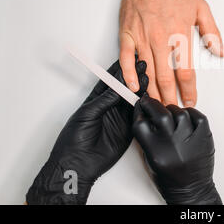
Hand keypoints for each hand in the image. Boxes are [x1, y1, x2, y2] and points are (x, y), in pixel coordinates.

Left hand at [26, 60, 147, 204]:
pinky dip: (144, 107)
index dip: (119, 70)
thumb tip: (118, 87)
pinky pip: (138, 116)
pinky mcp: (127, 130)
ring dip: (140, 90)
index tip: (129, 59)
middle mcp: (109, 107)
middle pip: (124, 89)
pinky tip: (149, 97)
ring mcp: (119, 118)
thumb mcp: (88, 114)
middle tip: (143, 66)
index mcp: (96, 100)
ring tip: (148, 77)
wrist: (78, 163)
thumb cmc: (74, 139)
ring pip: (132, 101)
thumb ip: (104, 101)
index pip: (110, 81)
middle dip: (134, 77)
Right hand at [117, 0, 223, 106]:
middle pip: (166, 78)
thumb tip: (220, 51)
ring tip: (157, 105)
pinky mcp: (127, 34)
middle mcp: (160, 40)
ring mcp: (142, 38)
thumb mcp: (201, 8)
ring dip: (152, 92)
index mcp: (180, 35)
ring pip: (147, 72)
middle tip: (173, 110)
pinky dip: (129, 75)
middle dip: (170, 98)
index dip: (188, 90)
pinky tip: (133, 86)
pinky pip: (127, 59)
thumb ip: (211, 32)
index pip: (185, 72)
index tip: (190, 101)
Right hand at [132, 94, 221, 204]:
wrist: (192, 190)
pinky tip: (185, 117)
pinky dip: (190, 112)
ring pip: (179, 112)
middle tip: (151, 102)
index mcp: (157, 153)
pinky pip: (197, 115)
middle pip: (160, 114)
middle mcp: (174, 145)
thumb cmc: (171, 179)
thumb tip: (145, 116)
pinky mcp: (204, 137)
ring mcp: (190, 140)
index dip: (139, 112)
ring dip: (172, 110)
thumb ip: (147, 138)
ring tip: (171, 115)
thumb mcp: (151, 160)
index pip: (141, 124)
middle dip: (153, 104)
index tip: (140, 107)